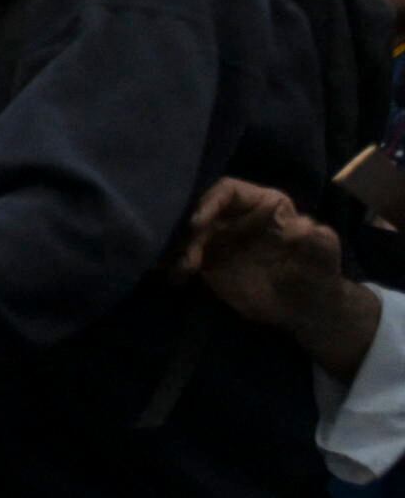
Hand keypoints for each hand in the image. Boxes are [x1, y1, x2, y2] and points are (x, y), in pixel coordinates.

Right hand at [185, 177, 383, 376]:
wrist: (305, 307)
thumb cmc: (318, 272)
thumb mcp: (325, 252)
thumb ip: (316, 237)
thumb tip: (301, 225)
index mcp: (264, 204)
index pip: (228, 190)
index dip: (210, 201)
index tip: (197, 223)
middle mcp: (237, 216)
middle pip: (200, 209)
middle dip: (188, 228)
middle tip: (190, 254)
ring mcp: (220, 239)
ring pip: (187, 233)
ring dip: (179, 247)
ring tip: (186, 268)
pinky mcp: (209, 263)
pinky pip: (184, 257)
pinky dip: (173, 263)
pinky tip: (175, 275)